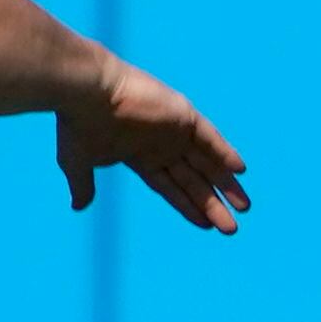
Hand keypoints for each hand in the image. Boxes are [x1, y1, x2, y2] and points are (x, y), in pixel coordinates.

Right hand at [57, 60, 251, 233]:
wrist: (87, 93)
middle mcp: (161, 145)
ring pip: (206, 162)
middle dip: (212, 203)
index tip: (207, 224)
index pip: (170, 187)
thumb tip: (78, 207)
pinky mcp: (183, 116)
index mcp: (140, 156)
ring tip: (243, 208)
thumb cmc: (79, 126)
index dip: (189, 205)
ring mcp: (173, 131)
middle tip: (231, 228)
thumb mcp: (77, 163)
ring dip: (225, 184)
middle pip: (193, 180)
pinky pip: (210, 138)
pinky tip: (240, 171)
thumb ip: (83, 185)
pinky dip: (225, 153)